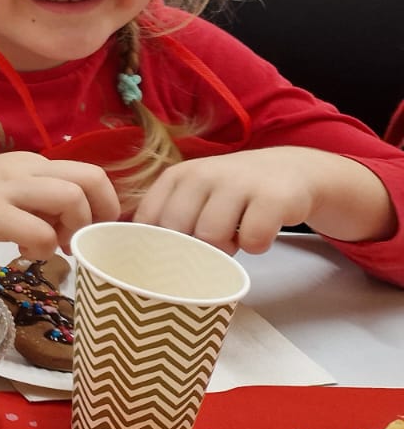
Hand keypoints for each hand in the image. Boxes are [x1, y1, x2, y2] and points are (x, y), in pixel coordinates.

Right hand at [0, 152, 120, 258]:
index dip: (102, 204)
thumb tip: (70, 225)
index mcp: (32, 164)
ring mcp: (8, 190)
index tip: (87, 228)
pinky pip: (38, 231)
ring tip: (54, 247)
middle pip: (89, 180)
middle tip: (77, 239)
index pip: (90, 173)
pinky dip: (42, 249)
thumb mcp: (7, 188)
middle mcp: (25, 169)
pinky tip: (24, 254)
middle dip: (96, 215)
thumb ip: (39, 201)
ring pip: (70, 198)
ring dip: (73, 230)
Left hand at [129, 146, 392, 253]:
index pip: (148, 220)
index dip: (156, 246)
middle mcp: (203, 174)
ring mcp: (238, 183)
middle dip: (192, 248)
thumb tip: (139, 257)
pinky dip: (257, 246)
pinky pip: (253, 241)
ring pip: (212, 237)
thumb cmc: (231, 193)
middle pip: (177, 231)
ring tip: (236, 235)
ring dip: (226, 248)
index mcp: (177, 176)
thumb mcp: (194, 196)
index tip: (169, 257)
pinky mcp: (272, 197)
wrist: (290, 170)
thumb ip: (169, 218)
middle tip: (213, 242)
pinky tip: (261, 231)